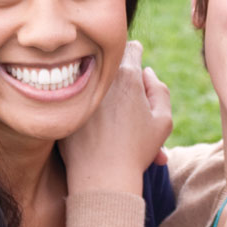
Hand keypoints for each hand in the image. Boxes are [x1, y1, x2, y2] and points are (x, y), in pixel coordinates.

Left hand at [59, 41, 171, 195]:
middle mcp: (100, 78)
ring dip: (101, 91)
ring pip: (92, 81)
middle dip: (120, 73)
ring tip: (113, 118)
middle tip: (126, 91)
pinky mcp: (62, 107)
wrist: (103, 178)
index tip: (136, 64)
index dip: (136, 55)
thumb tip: (146, 72)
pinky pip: (74, 98)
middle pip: (110, 64)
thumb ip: (159, 89)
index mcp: (128, 75)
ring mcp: (78, 91)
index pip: (131, 48)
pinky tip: (94, 131)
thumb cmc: (137, 150)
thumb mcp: (163, 120)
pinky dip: (84, 108)